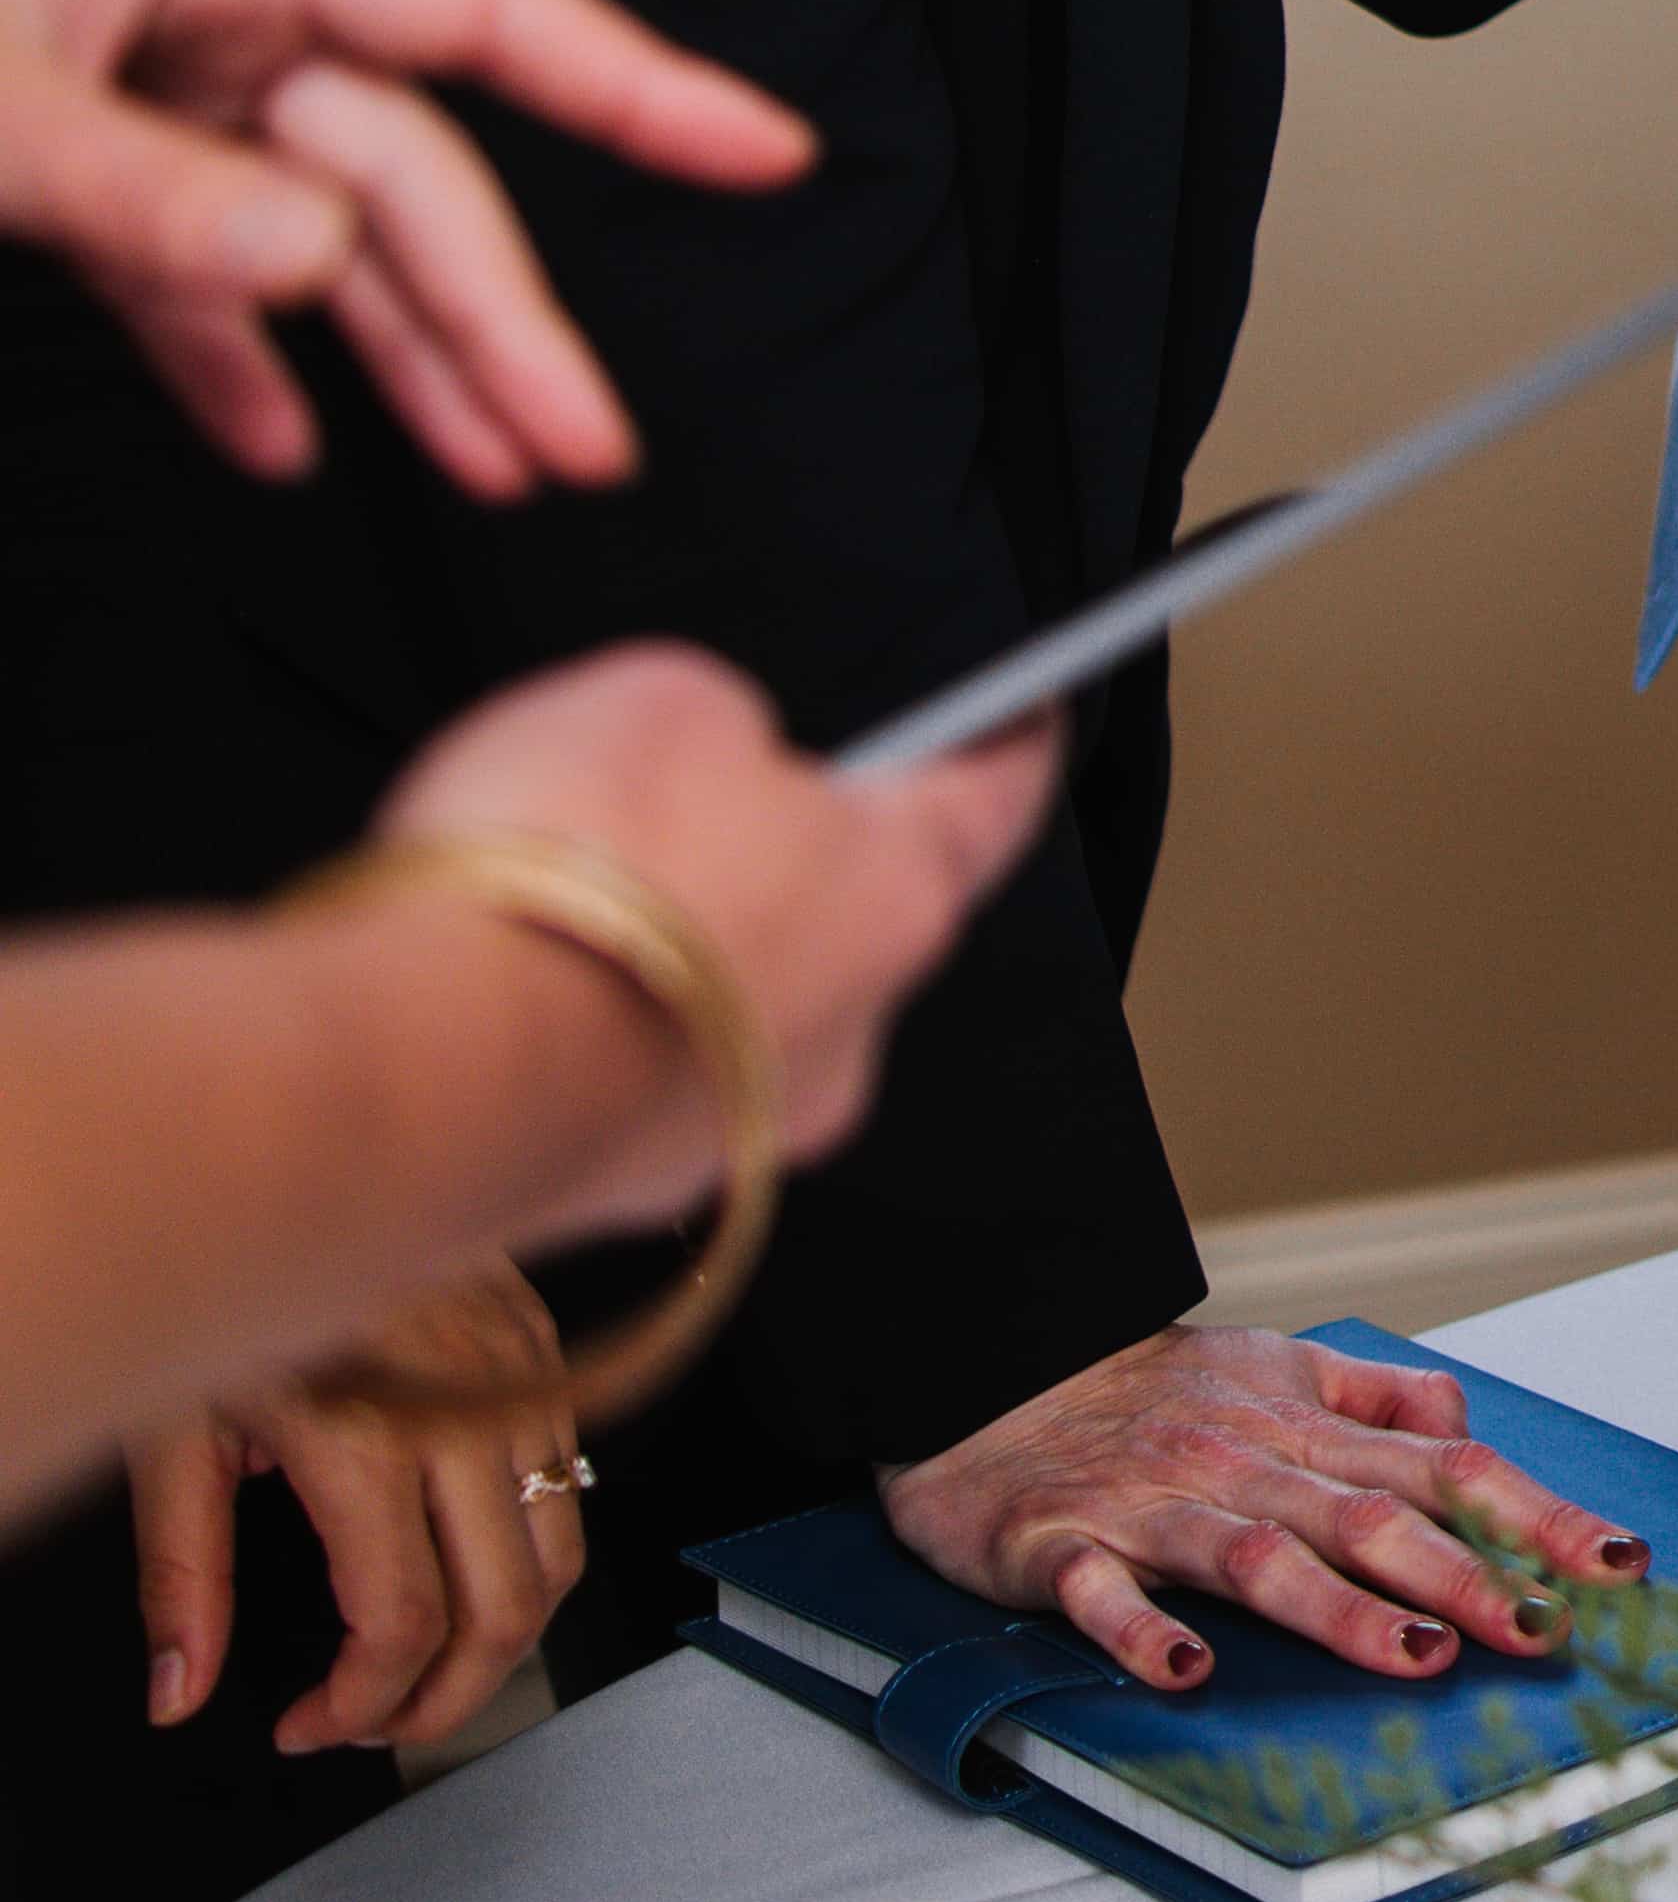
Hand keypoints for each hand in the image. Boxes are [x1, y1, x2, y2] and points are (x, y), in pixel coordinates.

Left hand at [0, 0, 806, 497]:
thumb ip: (140, 182)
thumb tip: (314, 257)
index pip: (491, 16)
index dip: (637, 85)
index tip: (761, 150)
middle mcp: (227, 24)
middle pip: (419, 177)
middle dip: (504, 315)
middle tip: (581, 440)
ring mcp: (164, 100)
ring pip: (331, 244)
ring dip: (408, 363)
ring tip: (494, 472)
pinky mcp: (91, 171)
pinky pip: (199, 280)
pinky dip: (239, 364)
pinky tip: (281, 444)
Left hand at [135, 1264, 573, 1756]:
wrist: (307, 1147)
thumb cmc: (229, 1264)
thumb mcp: (172, 1427)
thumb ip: (182, 1575)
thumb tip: (181, 1686)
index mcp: (372, 1435)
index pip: (403, 1620)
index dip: (362, 1702)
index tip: (312, 1722)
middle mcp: (468, 1409)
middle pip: (510, 1606)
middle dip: (450, 1699)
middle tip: (384, 1723)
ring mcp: (523, 1378)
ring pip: (566, 1555)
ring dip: (502, 1637)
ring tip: (430, 1666)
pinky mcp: (546, 1355)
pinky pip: (571, 1484)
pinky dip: (530, 1555)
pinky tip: (464, 1565)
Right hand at [374, 645, 1062, 1244]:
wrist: (427, 1074)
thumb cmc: (577, 860)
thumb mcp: (664, 703)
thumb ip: (724, 734)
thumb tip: (715, 780)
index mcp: (902, 896)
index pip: (994, 805)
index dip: (1006, 751)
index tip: (1026, 716)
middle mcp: (851, 1035)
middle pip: (852, 924)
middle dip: (791, 869)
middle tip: (711, 812)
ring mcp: (742, 1137)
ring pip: (736, 1022)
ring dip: (680, 966)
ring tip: (579, 904)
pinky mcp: (624, 1198)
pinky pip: (632, 1088)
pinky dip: (597, 1039)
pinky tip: (521, 994)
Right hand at [884, 1327, 1647, 1694]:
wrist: (983, 1372)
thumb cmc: (1144, 1385)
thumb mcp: (1279, 1365)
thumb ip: (1381, 1398)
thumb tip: (1471, 1430)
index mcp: (1304, 1425)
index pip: (1446, 1467)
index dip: (1535, 1515)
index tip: (1615, 1564)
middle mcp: (1245, 1462)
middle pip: (1372, 1518)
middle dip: (1467, 1576)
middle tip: (1544, 1628)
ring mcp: (1155, 1504)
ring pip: (1261, 1557)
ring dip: (1342, 1610)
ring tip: (1417, 1656)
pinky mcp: (1063, 1546)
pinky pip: (1106, 1594)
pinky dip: (1144, 1633)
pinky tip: (1188, 1670)